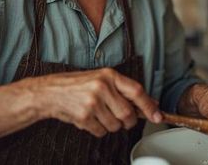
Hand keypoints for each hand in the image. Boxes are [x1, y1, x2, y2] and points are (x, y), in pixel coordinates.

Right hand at [20, 68, 161, 136]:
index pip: (137, 91)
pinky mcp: (83, 116)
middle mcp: (102, 87)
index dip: (149, 106)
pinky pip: (101, 132)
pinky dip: (97, 130)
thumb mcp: (101, 79)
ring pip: (115, 125)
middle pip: (128, 114)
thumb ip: (123, 90)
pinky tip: (89, 119)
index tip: (158, 116)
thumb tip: (150, 103)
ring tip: (98, 114)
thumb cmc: (77, 85)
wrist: (49, 92)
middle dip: (126, 121)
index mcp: (109, 75)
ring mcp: (92, 102)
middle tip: (119, 117)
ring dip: (110, 125)